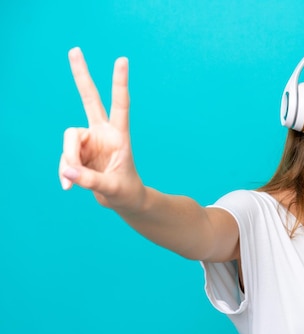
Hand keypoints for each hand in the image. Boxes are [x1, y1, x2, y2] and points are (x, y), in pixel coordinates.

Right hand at [59, 48, 143, 209]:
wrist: (122, 201)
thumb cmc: (125, 192)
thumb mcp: (112, 189)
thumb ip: (90, 180)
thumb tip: (67, 172)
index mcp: (120, 135)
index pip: (121, 105)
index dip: (120, 83)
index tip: (122, 60)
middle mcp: (103, 132)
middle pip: (90, 99)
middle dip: (81, 76)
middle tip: (75, 50)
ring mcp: (89, 140)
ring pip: (69, 140)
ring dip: (69, 160)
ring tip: (73, 180)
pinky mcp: (79, 151)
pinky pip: (65, 158)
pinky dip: (65, 172)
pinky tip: (68, 185)